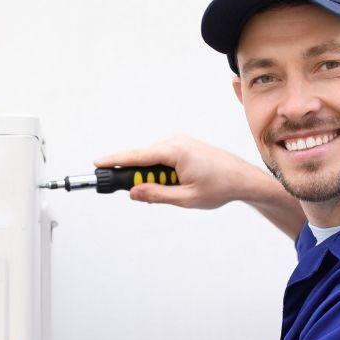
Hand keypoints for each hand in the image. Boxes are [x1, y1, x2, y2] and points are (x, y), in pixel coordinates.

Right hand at [96, 134, 305, 238]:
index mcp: (175, 151)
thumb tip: (133, 192)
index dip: (115, 160)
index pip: (137, 156)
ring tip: (174, 191)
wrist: (242, 179)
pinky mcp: (182, 146)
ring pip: (151, 160)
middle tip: (144, 194)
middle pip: (142, 159)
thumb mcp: (186, 198)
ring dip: (153, 177)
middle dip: (139, 177)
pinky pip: (161, 158)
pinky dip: (160, 172)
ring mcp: (179, 142)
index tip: (97, 163)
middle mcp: (175, 141)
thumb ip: (156, 194)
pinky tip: (175, 184)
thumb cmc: (220, 187)